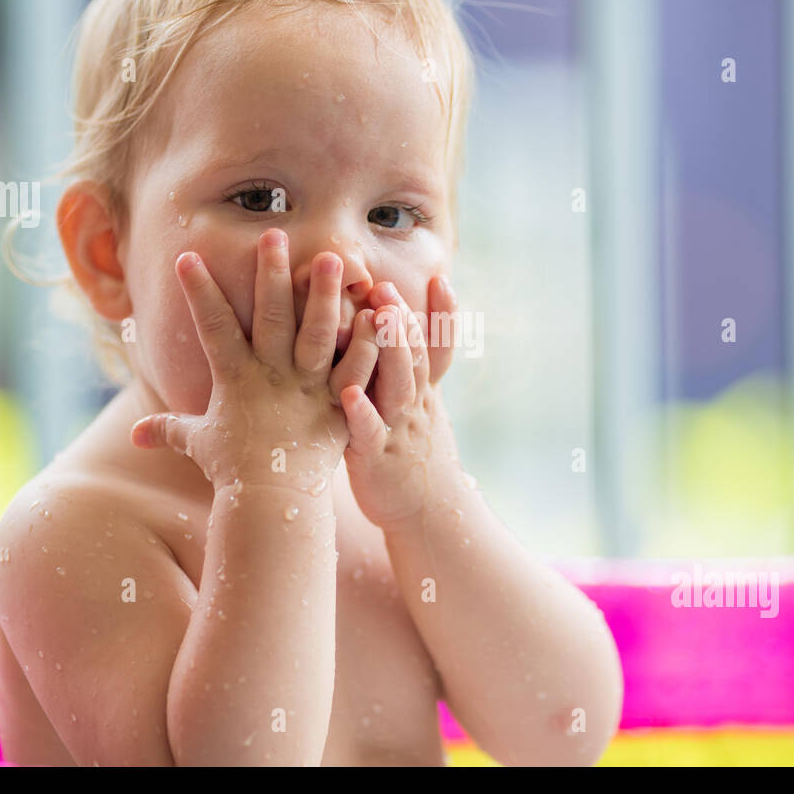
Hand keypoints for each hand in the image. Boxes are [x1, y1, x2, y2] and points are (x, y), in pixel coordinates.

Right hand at [130, 229, 376, 491]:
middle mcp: (272, 376)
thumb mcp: (198, 445)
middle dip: (271, 275)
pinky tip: (380, 313)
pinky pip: (357, 368)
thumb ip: (170, 429)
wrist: (274, 504)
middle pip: (272, 317)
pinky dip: (370, 342)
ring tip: (333, 258)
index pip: (213, 327)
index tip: (187, 256)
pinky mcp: (339, 404)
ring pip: (320, 334)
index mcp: (235, 379)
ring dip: (326, 295)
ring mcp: (308, 388)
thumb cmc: (234, 472)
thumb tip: (135, 434)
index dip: (200, 292)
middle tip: (275, 235)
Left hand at [332, 277, 461, 529]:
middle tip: (387, 286)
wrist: (427, 515)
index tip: (439, 278)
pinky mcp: (376, 458)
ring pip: (398, 386)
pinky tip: (350, 392)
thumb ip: (409, 370)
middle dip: (402, 321)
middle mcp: (415, 405)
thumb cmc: (413, 455)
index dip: (442, 316)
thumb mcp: (419, 408)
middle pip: (415, 358)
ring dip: (389, 351)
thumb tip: (397, 328)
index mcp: (423, 391)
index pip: (439, 347)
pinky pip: (368, 432)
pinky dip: (361, 412)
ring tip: (377, 320)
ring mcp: (398, 429)